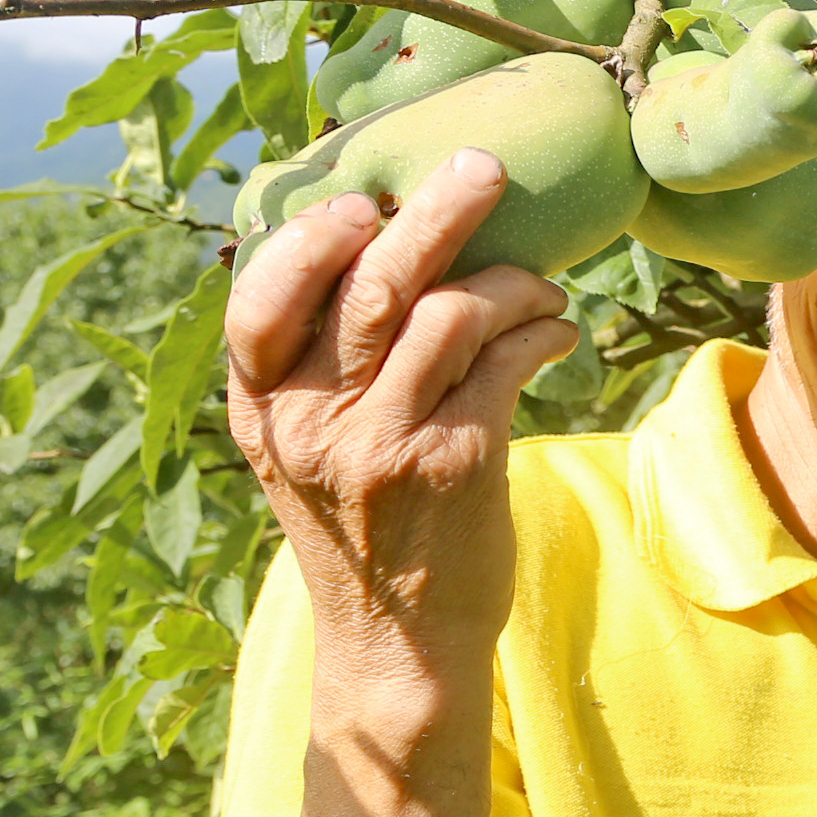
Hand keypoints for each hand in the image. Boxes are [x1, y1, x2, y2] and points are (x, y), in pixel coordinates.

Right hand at [223, 152, 578, 675]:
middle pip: (372, 284)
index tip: (361, 204)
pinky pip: (507, 359)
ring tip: (541, 291)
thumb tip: (376, 239)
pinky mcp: (456, 463)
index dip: (309, 239)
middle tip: (483, 171)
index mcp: (262, 407)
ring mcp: (383, 444)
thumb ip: (318, 363)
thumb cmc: (363, 525)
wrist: (399, 645)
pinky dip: (542, 329)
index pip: (258, 299)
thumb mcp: (304, 449)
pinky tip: (557, 333)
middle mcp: (312, 423)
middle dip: (435, 212)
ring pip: (451, 311)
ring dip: (513, 282)